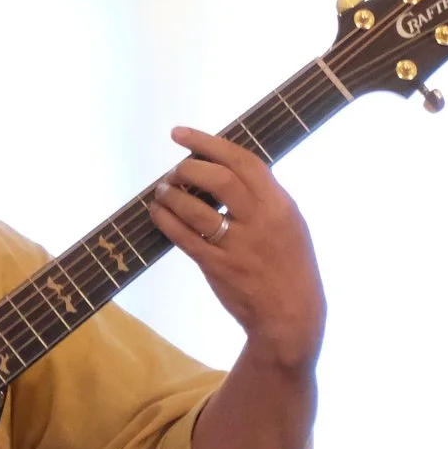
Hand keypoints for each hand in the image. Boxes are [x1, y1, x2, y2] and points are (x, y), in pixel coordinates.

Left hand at [144, 127, 325, 373]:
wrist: (291, 314)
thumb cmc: (289, 265)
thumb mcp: (290, 223)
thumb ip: (262, 198)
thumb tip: (225, 170)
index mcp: (280, 204)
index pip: (243, 161)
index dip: (209, 143)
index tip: (181, 134)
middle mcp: (261, 220)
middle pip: (219, 179)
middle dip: (188, 168)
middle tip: (174, 170)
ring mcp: (238, 245)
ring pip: (196, 209)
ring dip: (171, 194)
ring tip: (161, 190)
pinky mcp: (218, 266)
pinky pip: (185, 237)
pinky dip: (166, 220)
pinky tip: (156, 212)